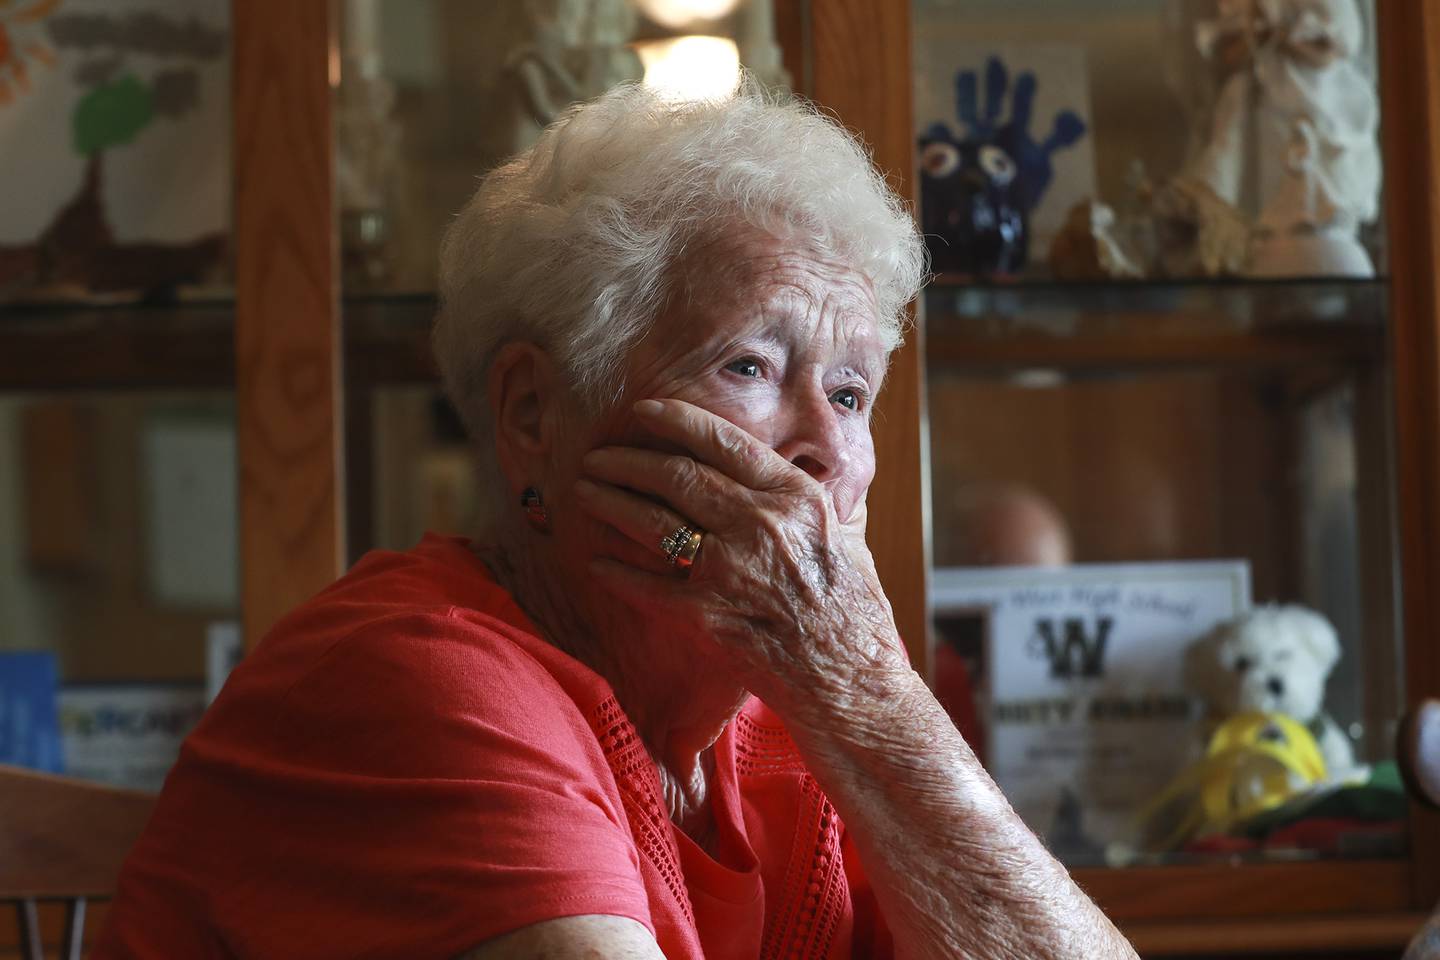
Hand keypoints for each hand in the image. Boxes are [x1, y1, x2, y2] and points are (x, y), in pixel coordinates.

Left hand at [574, 398, 904, 709]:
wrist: (851, 681)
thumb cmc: (854, 611)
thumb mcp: (845, 536)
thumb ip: (811, 500)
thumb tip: (796, 465)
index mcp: (795, 497)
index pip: (724, 442)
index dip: (678, 421)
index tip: (645, 411)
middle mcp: (760, 525)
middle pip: (678, 476)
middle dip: (629, 461)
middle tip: (598, 456)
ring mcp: (730, 570)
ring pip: (654, 521)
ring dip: (612, 502)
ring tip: (585, 490)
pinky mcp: (707, 616)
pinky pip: (646, 585)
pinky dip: (616, 571)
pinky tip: (594, 560)